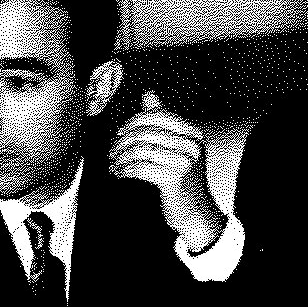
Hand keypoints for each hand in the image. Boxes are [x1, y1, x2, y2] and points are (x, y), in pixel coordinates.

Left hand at [109, 91, 225, 251]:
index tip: (120, 133)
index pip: (157, 115)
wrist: (196, 212)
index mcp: (193, 133)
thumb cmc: (183, 179)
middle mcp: (192, 145)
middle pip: (146, 132)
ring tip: (113, 163)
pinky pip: (140, 167)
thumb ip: (162, 120)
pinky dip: (124, 170)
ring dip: (120, 156)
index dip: (133, 122)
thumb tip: (148, 94)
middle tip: (112, 151)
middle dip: (123, 141)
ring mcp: (184, 162)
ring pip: (140, 150)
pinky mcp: (173, 179)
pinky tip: (119, 173)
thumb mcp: (176, 146)